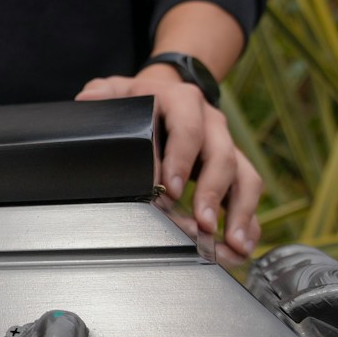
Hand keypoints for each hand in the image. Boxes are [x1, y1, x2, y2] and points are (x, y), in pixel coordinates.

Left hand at [76, 70, 262, 256]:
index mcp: (183, 101)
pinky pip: (249, 193)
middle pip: (222, 156)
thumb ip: (104, 93)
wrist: (168, 92)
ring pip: (244, 177)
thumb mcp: (121, 91)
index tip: (170, 188)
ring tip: (233, 244)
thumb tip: (87, 100)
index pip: (187, 129)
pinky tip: (243, 245)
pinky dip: (250, 221)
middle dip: (213, 192)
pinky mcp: (235, 167)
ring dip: (241, 212)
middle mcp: (212, 122)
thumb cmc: (140, 99)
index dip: (181, 159)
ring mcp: (227, 145)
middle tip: (202, 222)